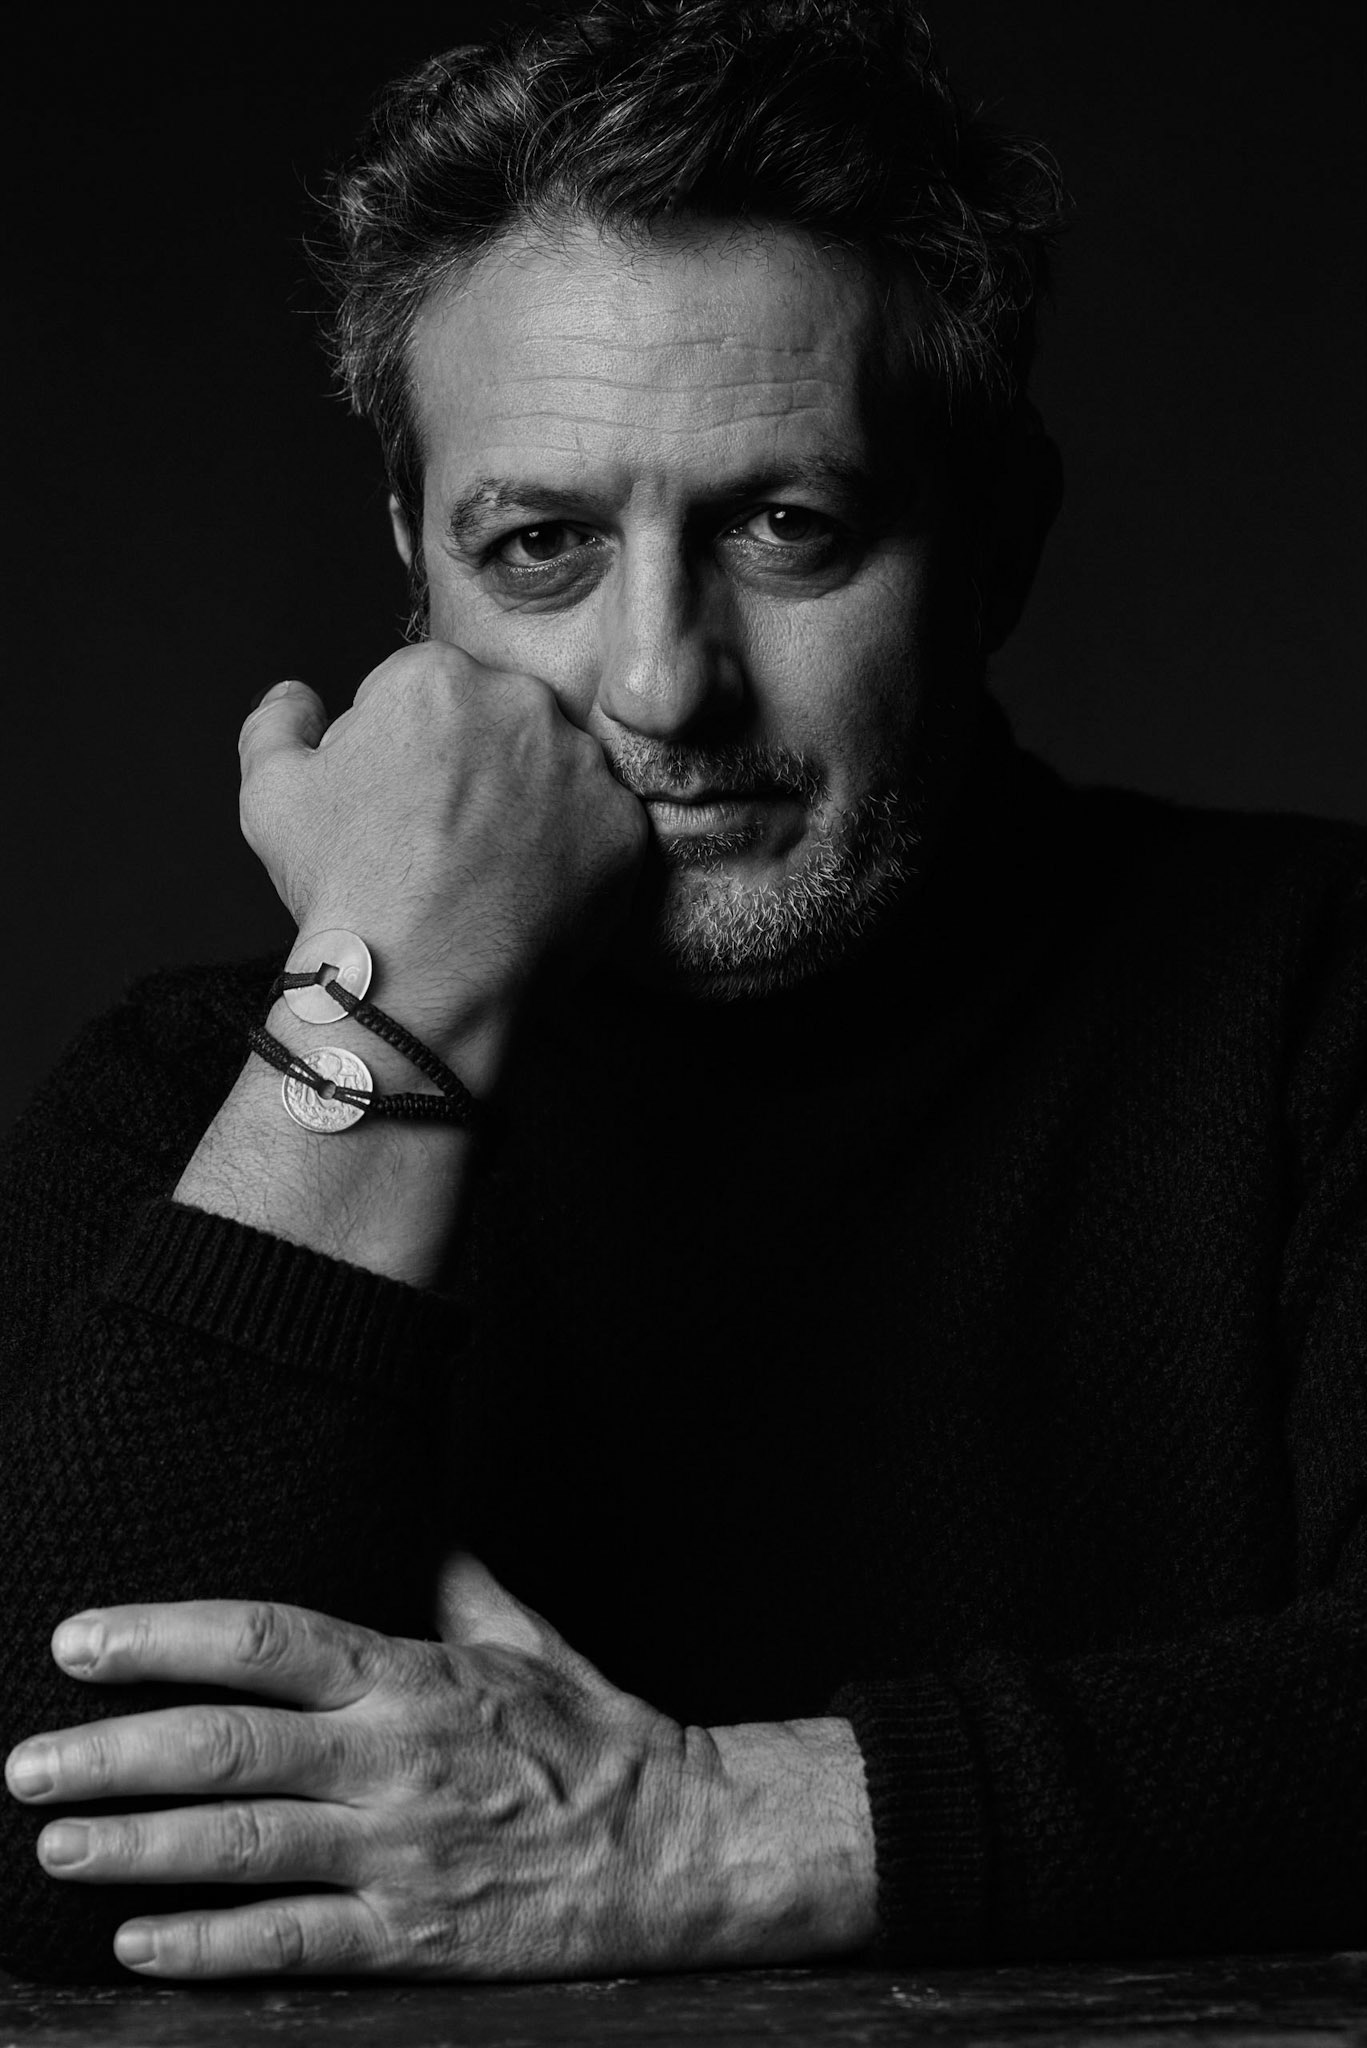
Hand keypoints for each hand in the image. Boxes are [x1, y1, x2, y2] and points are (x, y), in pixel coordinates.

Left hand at [4, 1561, 875, 1978]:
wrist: (682, 1845)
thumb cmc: (597, 1734)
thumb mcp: (528, 1638)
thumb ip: (455, 1581)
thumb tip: (415, 1517)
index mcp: (412, 1675)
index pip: (266, 1639)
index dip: (162, 1638)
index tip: (79, 1639)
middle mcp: (394, 1757)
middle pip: (227, 1747)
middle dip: (113, 1752)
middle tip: (26, 1760)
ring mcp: (401, 1850)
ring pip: (243, 1848)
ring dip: (135, 1845)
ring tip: (53, 1839)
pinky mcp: (414, 1937)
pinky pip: (291, 1946)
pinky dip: (205, 1945)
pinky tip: (136, 1939)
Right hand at [238, 645, 648, 1072]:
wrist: (417, 983)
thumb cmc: (344, 886)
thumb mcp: (271, 794)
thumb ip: (277, 721)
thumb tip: (297, 696)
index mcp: (439, 676)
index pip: (424, 694)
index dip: (400, 751)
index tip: (394, 803)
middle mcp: (523, 703)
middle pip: (495, 723)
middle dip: (470, 766)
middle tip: (438, 840)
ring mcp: (584, 767)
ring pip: (553, 772)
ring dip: (526, 805)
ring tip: (482, 870)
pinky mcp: (624, 830)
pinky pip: (599, 831)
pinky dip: (571, 857)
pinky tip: (526, 892)